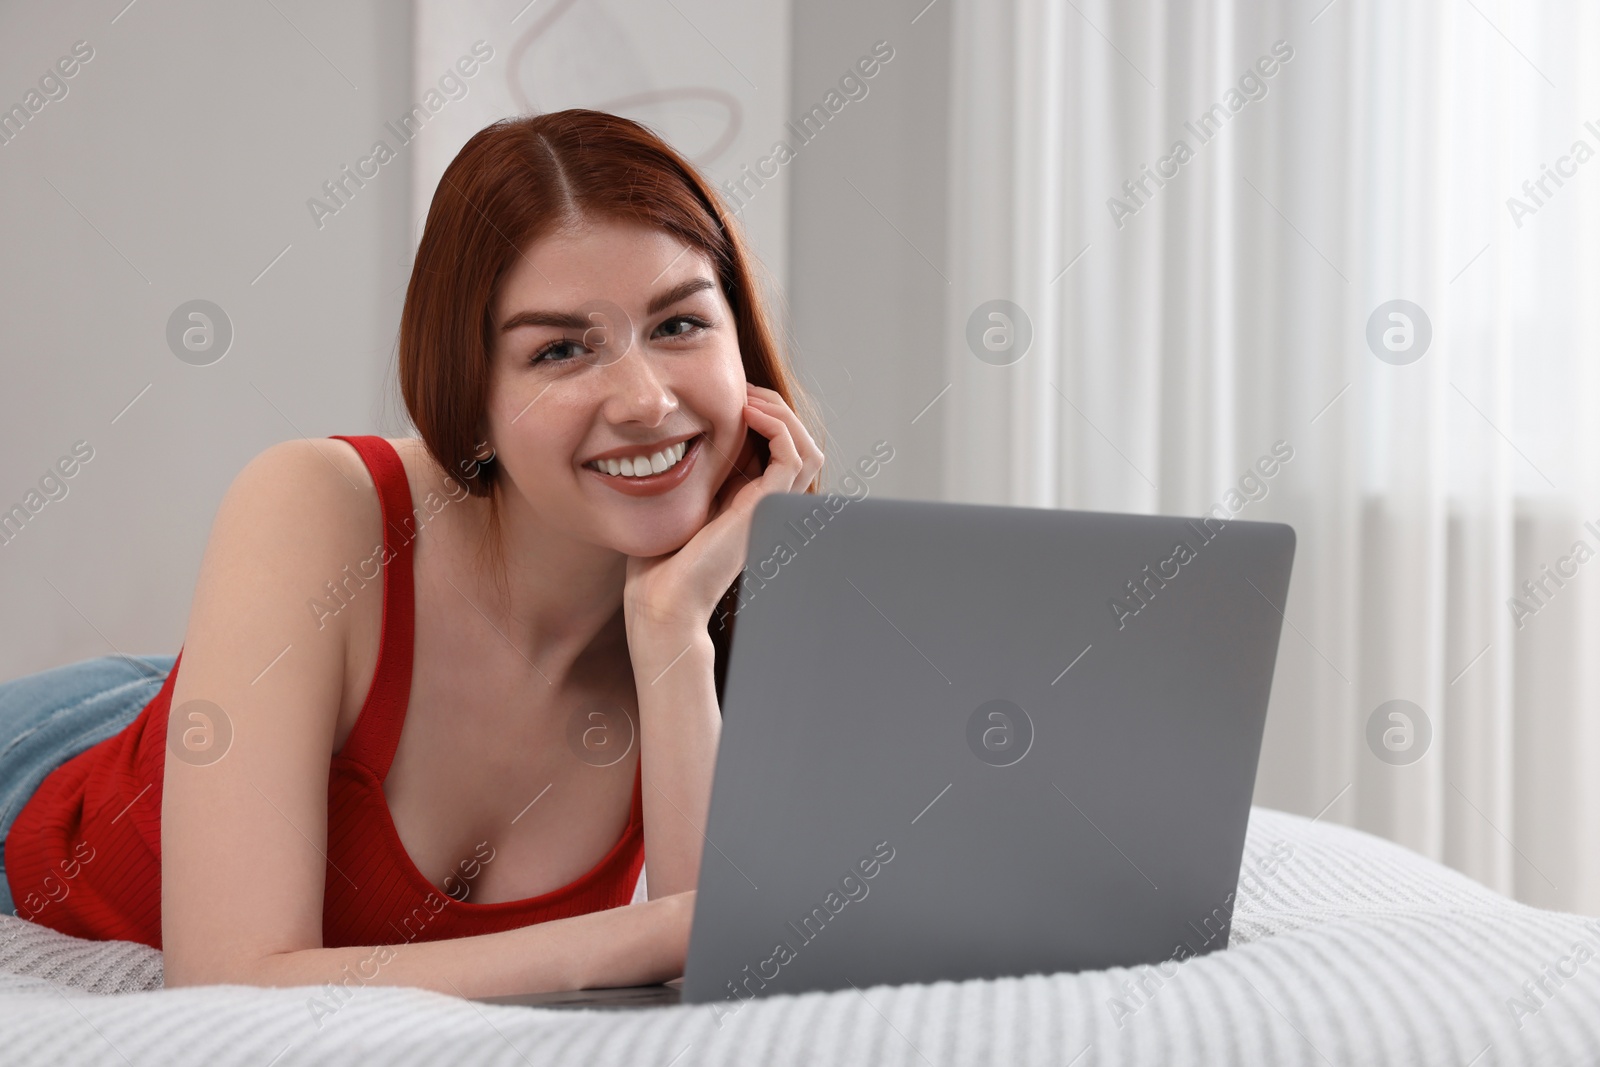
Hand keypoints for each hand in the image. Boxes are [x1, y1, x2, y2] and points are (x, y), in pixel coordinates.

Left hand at [623, 383, 822, 639]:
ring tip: (748, 397)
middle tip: (742, 388)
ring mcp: (770, 508)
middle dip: (775, 407)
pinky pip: (794, 457)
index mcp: (748, 500)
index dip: (762, 414)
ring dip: (782, 413)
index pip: (776, 447)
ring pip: (806, 448)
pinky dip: (778, 427)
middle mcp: (766, 504)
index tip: (730, 395)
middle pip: (798, 444)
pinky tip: (746, 413)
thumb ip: (686, 473)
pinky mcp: (765, 509)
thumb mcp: (673, 502)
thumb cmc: (657, 560)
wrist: (661, 599)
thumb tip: (672, 433)